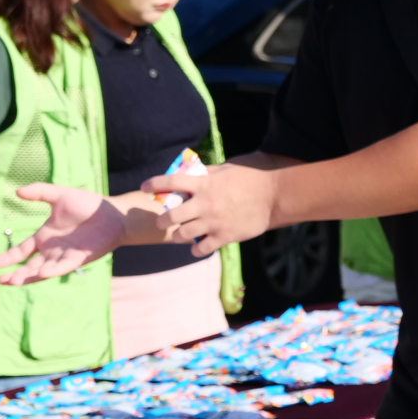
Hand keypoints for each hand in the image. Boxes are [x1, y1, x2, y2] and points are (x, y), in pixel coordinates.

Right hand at [0, 185, 131, 283]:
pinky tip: (42, 273)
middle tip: (1, 280)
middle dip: (15, 274)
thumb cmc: (86, 204)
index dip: (8, 258)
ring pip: (42, 271)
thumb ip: (39, 192)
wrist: (111, 212)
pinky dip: (52, 271)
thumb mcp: (58, 195)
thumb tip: (17, 191)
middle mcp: (52, 250)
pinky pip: (63, 267)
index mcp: (44, 237)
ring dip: (29, 277)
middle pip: (29, 266)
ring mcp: (64, 256)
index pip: (22, 251)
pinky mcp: (78, 259)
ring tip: (13, 281)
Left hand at [146, 164, 278, 256]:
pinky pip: (201, 248)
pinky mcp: (224, 236)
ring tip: (179, 235)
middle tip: (161, 222)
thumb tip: (193, 171)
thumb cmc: (251, 179)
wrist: (274, 196)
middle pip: (171, 215)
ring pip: (182, 234)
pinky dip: (195, 249)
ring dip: (177, 235)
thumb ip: (208, 173)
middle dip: (162, 220)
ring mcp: (213, 221)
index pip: (171, 182)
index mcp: (204, 183)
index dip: (154, 184)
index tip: (143, 186)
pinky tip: (196, 247)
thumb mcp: (227, 169)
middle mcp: (205, 203)